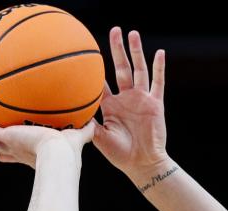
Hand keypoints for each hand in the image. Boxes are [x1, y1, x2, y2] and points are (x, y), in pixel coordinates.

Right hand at [0, 110, 94, 169]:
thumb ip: (85, 129)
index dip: (12, 152)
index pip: (19, 155)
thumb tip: (94, 120)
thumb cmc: (71, 153)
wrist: (59, 155)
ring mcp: (11, 145)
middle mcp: (19, 151)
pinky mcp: (6, 137)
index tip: (9, 148)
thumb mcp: (79, 137)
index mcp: (33, 155)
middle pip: (0, 149)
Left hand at [93, 28, 169, 176]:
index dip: (96, 69)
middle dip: (117, 49)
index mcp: (111, 105)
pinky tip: (159, 53)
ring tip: (132, 33)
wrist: (142, 164)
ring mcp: (141, 99)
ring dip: (136, 52)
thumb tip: (67, 113)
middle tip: (114, 30)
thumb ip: (86, 123)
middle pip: (121, 68)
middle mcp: (126, 98)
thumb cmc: (119, 154)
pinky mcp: (155, 104)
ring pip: (139, 70)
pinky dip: (159, 68)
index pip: (102, 82)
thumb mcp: (98, 137)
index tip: (88, 53)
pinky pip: (158, 82)